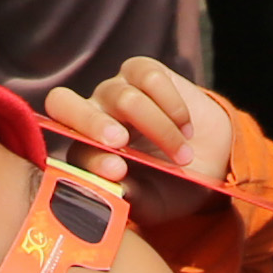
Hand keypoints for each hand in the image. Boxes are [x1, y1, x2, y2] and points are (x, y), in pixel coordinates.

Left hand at [44, 55, 242, 232]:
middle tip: (121, 141)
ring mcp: (114, 90)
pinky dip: (173, 106)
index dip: (91, 158)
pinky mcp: (141, 71)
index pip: (70, 148)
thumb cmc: (171, 185)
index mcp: (85, 152)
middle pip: (62, 102)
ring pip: (125, 98)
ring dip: (160, 130)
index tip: (118, 172)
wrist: (210, 160)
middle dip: (92, 122)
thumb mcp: (153, 201)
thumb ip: (133, 196)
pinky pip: (149, 77)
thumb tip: (117, 187)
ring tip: (183, 156)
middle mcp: (91, 116)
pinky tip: (185, 127)